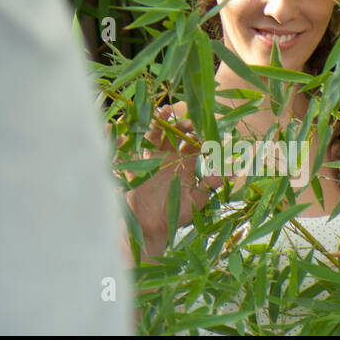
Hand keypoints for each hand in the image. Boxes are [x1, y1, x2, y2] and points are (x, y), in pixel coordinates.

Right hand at [120, 103, 218, 257]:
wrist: (151, 229)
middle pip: (174, 135)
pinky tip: (111, 127)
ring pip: (154, 136)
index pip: (193, 144)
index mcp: (185, 166)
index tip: (204, 125)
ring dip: (158, 123)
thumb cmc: (174, 216)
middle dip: (180, 125)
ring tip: (163, 111)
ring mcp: (150, 161)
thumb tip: (228, 172)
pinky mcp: (134, 167)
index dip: (199, 134)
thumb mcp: (195, 201)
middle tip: (186, 119)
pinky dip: (116, 139)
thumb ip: (209, 185)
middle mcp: (168, 160)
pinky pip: (124, 151)